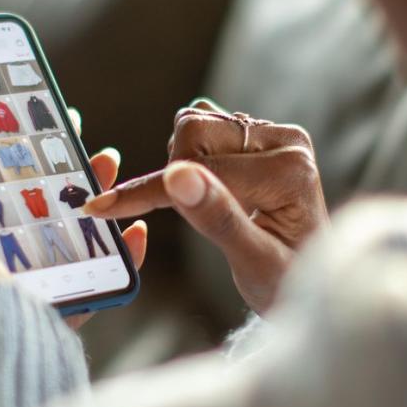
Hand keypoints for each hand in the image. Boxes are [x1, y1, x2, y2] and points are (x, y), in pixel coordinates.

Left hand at [0, 108, 146, 329]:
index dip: (19, 156)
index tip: (43, 126)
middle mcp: (1, 266)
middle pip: (42, 208)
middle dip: (68, 174)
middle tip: (89, 144)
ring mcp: (37, 288)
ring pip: (74, 235)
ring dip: (97, 200)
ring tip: (112, 167)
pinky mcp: (66, 311)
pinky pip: (101, 278)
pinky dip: (122, 256)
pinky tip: (136, 231)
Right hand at [84, 99, 326, 312]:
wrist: (305, 280)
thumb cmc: (285, 282)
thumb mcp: (254, 263)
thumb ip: (218, 220)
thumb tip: (177, 176)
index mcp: (290, 172)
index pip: (202, 170)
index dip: (149, 192)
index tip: (102, 207)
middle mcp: (287, 141)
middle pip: (195, 130)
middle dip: (174, 174)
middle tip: (190, 215)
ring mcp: (274, 134)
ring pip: (194, 123)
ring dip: (181, 164)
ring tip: (205, 206)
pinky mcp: (260, 135)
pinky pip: (202, 127)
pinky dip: (188, 158)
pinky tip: (206, 190)